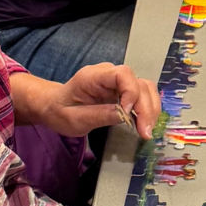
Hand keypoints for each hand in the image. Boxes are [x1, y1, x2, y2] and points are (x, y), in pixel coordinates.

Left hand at [41, 63, 161, 138]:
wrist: (54, 107)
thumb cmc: (61, 112)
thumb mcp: (75, 119)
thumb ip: (99, 115)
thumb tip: (125, 115)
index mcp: (93, 76)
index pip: (122, 74)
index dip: (131, 92)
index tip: (127, 113)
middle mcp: (109, 75)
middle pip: (139, 83)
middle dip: (145, 107)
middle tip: (145, 132)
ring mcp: (118, 82)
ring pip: (145, 88)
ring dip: (150, 109)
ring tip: (147, 131)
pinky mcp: (123, 91)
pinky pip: (142, 96)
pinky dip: (147, 110)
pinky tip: (145, 124)